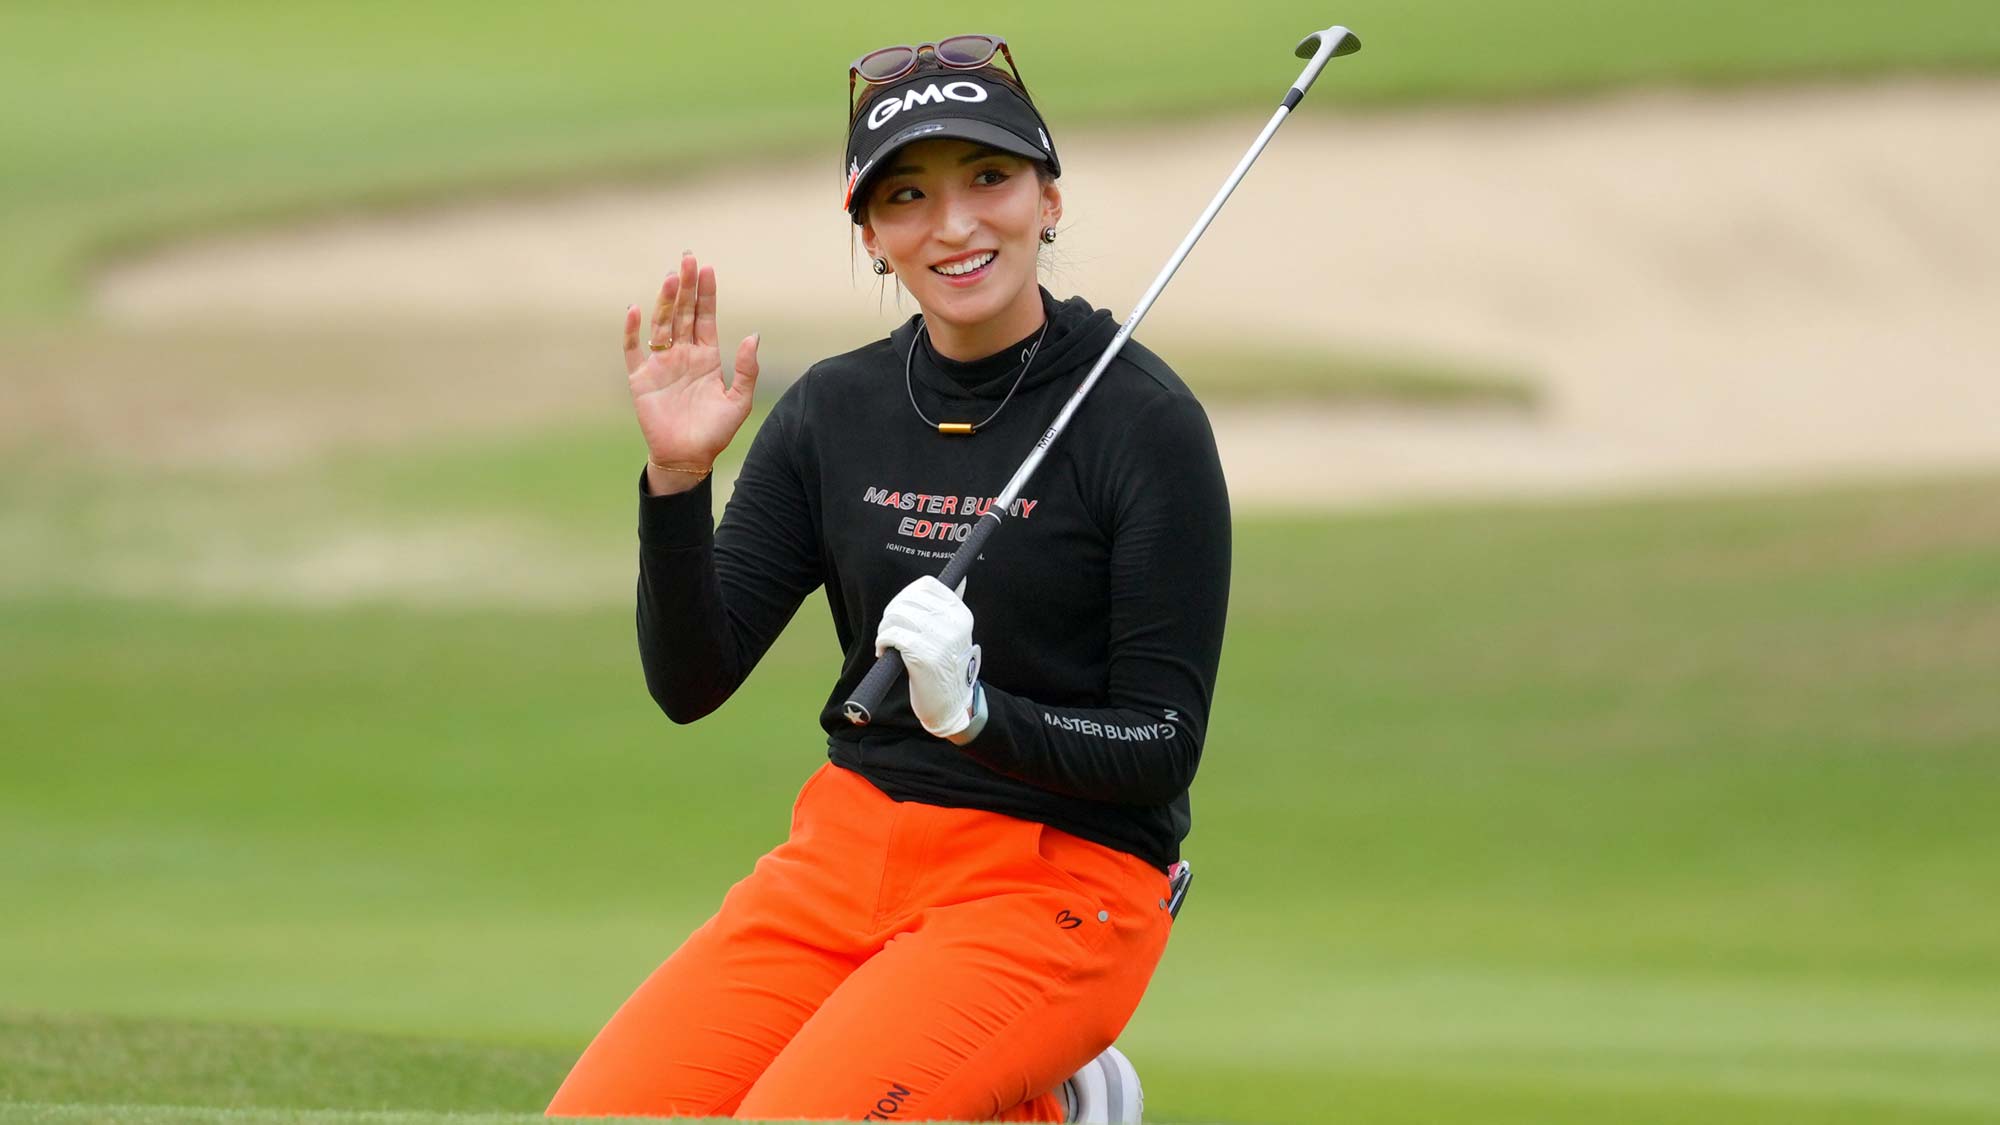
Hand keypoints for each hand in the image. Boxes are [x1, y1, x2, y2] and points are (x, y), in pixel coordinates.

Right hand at [623, 251, 760, 488]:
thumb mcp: (739, 400)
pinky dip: (633, 330)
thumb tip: (752, 335)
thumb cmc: (715, 432)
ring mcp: (661, 364)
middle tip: (688, 258)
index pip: (705, 317)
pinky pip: (633, 349)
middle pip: (683, 313)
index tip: (708, 269)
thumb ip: (747, 369)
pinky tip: (636, 309)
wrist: (688, 458)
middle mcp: (683, 355)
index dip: (706, 294)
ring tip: (671, 277)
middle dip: (686, 286)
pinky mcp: (641, 379)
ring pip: (662, 325)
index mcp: (707, 357)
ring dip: (665, 301)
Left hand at [875, 576, 984, 741]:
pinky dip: (882, 642)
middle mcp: (953, 623)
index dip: (906, 595)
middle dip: (891, 613)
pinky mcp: (923, 655)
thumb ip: (950, 610)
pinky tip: (885, 652)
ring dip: (884, 628)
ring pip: (896, 615)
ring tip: (888, 641)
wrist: (950, 704)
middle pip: (907, 599)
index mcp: (961, 614)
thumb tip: (959, 579)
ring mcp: (939, 639)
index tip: (901, 611)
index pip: (927, 585)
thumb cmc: (946, 667)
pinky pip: (891, 635)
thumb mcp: (956, 634)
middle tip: (891, 630)